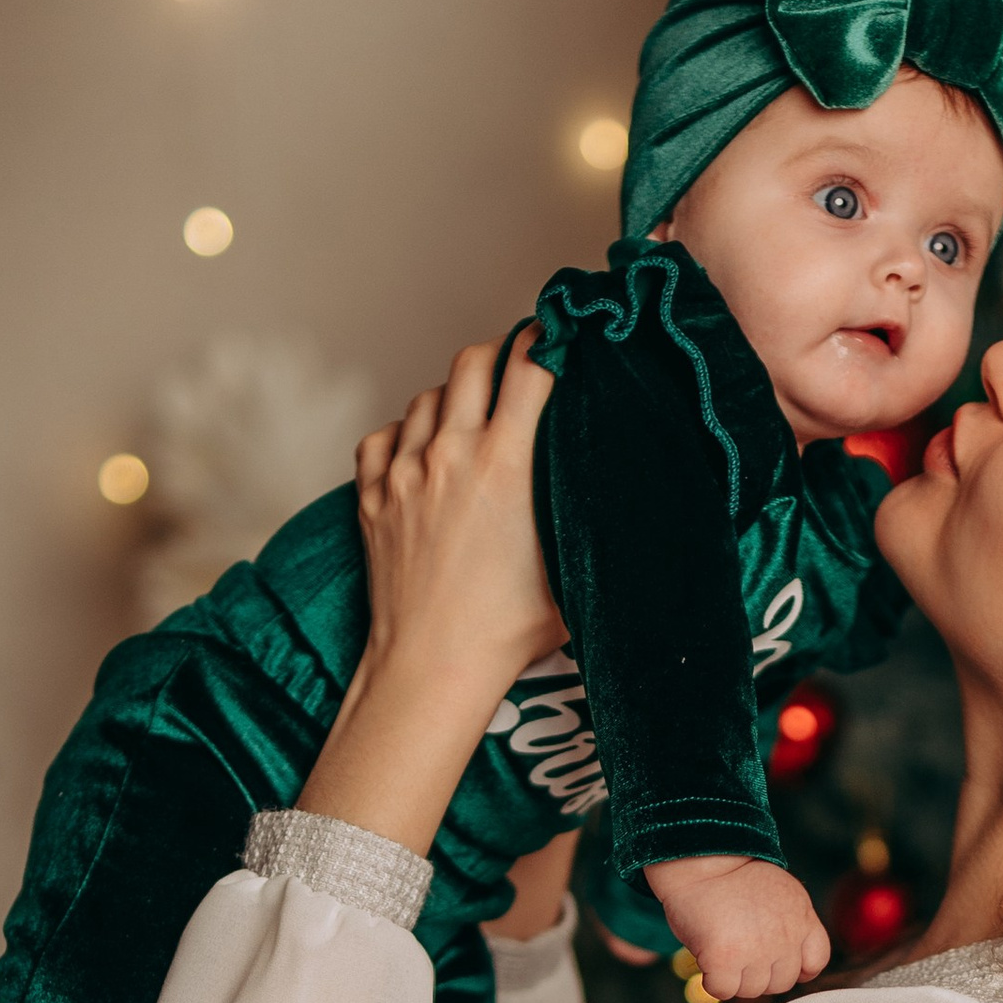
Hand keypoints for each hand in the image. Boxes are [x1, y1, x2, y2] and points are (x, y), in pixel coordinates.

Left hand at [298, 336, 561, 856]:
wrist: (431, 667)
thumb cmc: (508, 631)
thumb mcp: (574, 566)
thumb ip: (593, 514)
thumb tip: (630, 487)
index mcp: (506, 464)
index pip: (529, 365)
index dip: (548, 339)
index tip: (560, 335)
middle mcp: (450, 455)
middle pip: (472, 361)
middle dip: (500, 354)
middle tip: (518, 367)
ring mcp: (404, 473)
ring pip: (427, 396)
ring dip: (454, 396)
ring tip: (474, 415)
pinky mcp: (371, 497)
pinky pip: (384, 438)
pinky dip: (405, 434)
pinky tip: (424, 452)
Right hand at [647, 854, 832, 1002]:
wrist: (699, 861)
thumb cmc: (732, 879)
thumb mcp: (780, 894)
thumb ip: (792, 925)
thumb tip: (795, 970)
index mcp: (802, 917)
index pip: (815, 962)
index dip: (795, 967)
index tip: (774, 959)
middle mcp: (785, 936)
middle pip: (781, 983)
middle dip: (760, 973)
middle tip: (738, 948)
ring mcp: (756, 949)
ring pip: (751, 990)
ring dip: (734, 977)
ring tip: (722, 946)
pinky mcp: (725, 958)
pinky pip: (723, 990)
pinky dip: (711, 980)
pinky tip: (707, 956)